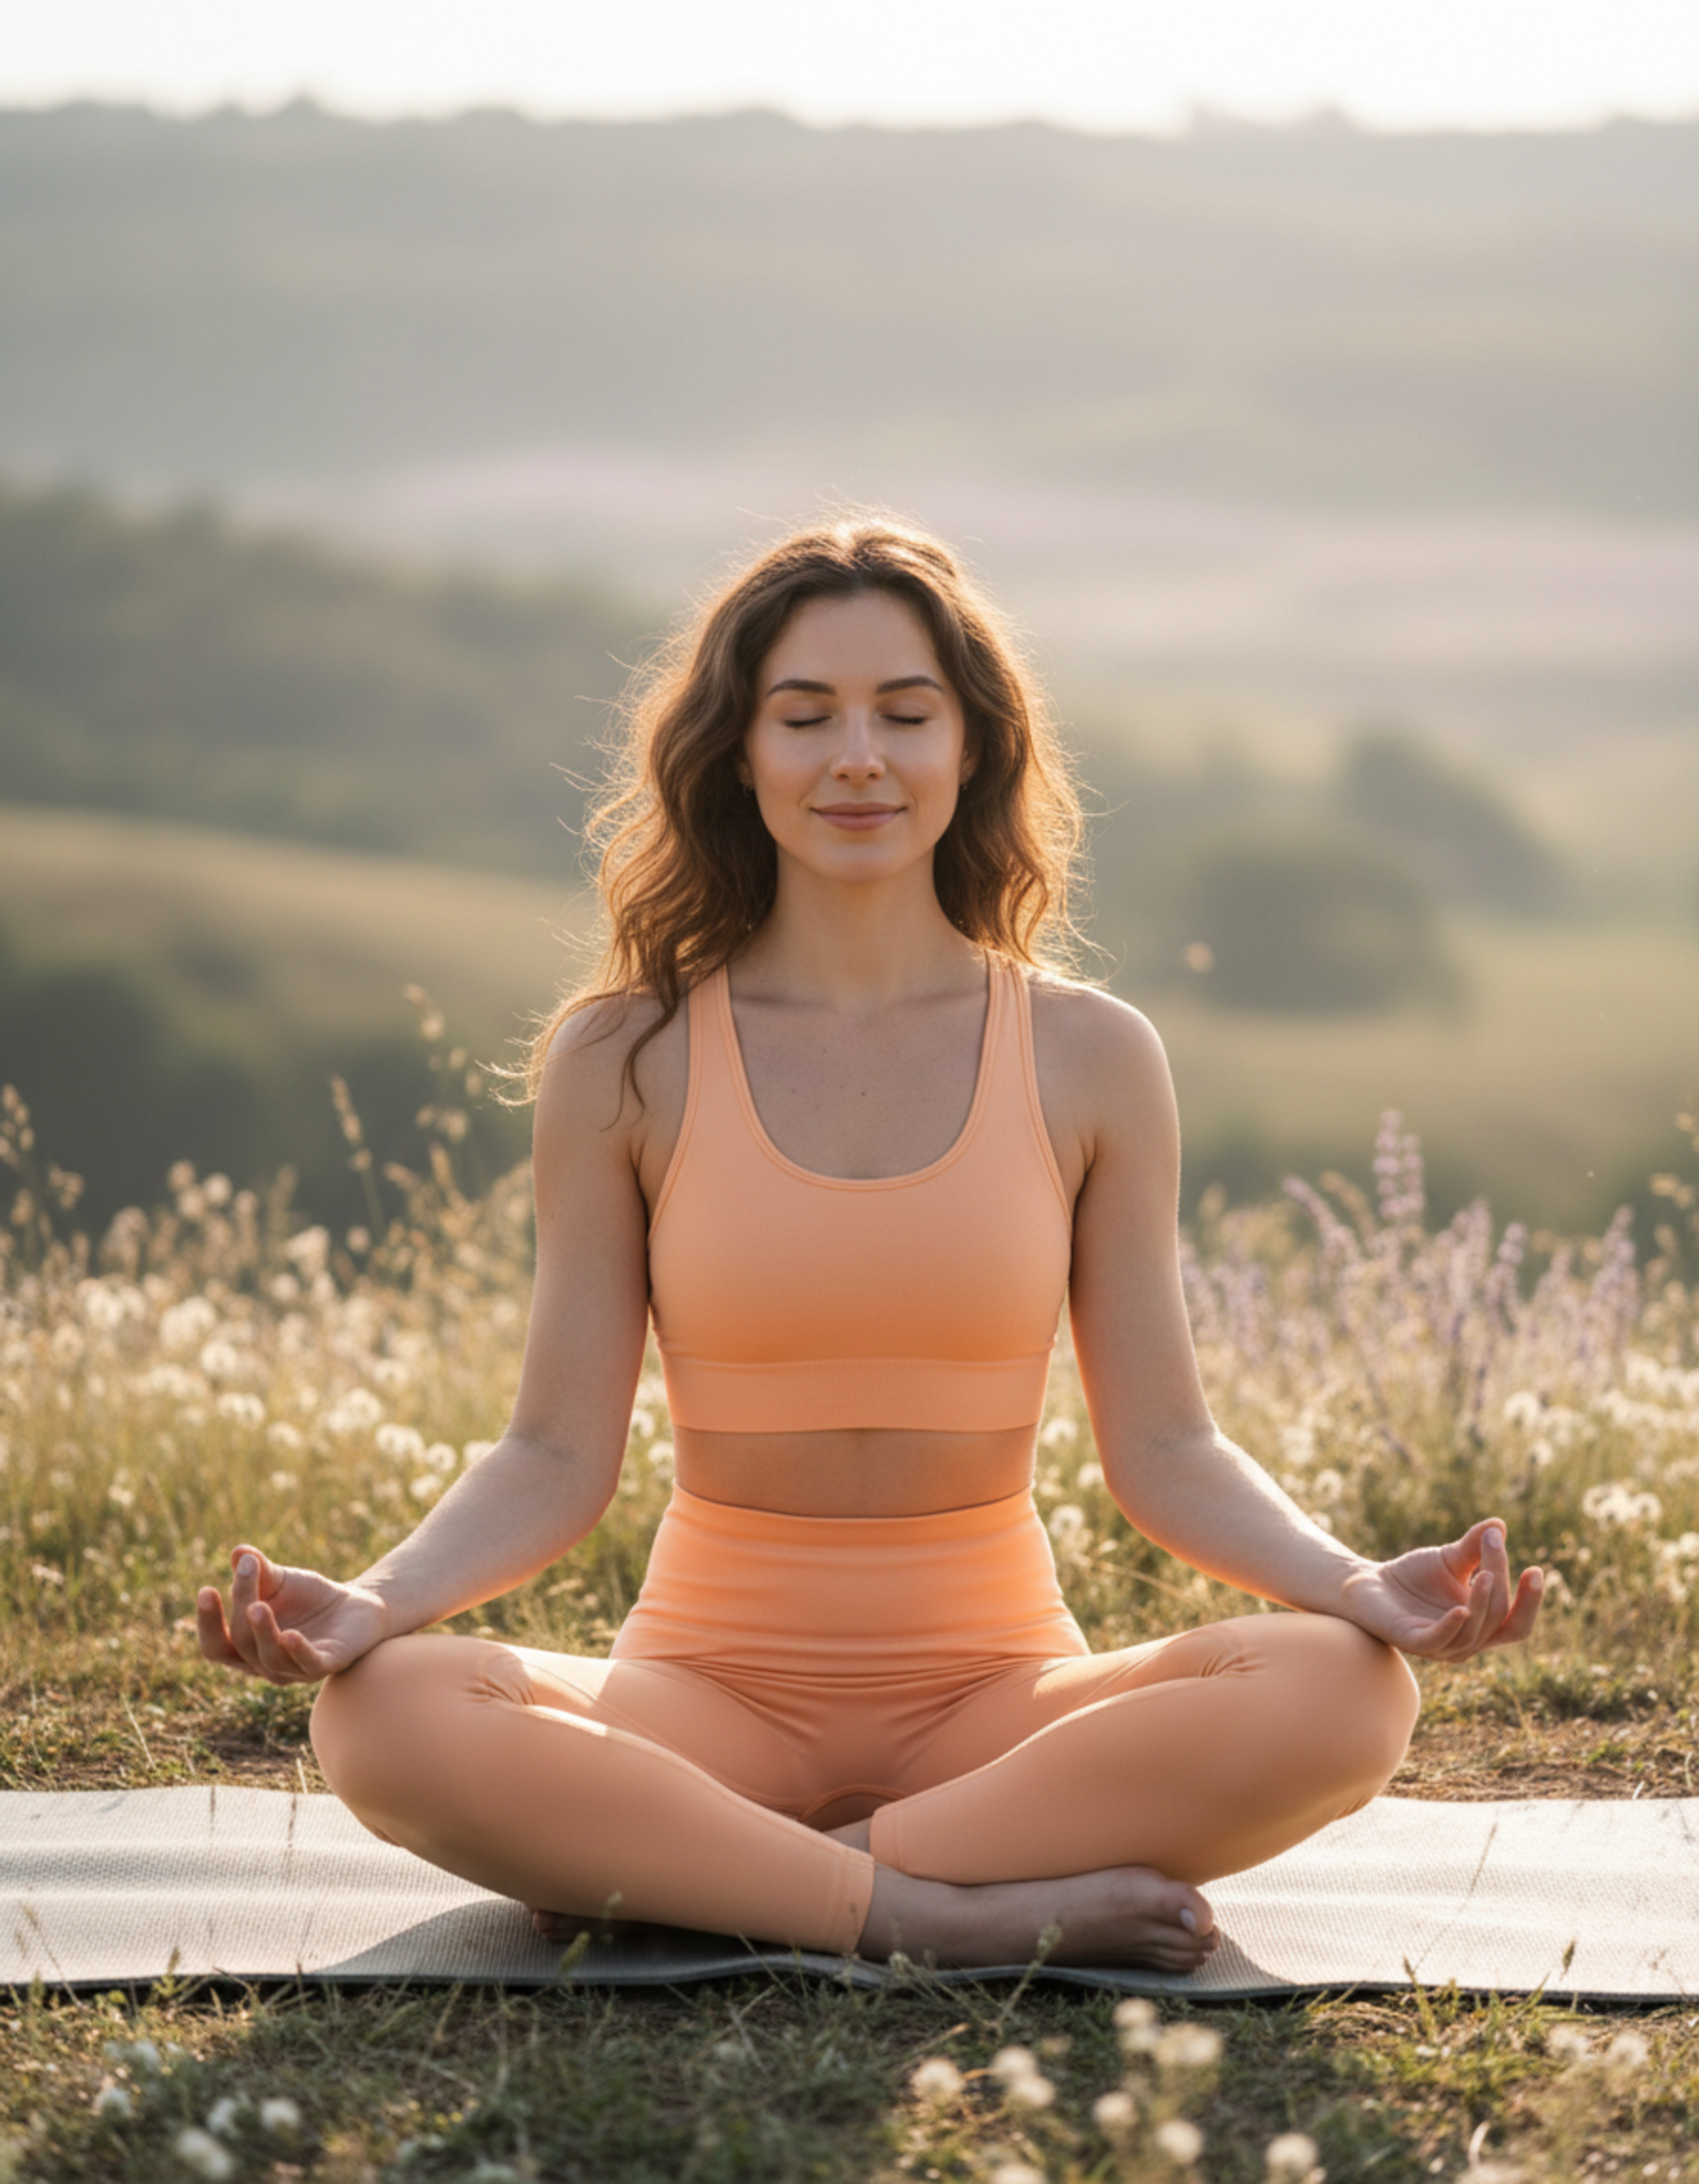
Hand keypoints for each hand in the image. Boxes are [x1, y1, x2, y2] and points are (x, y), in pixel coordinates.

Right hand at [196, 1544, 388, 1684]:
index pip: (216, 1646)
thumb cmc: (308, 1597)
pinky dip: (297, 1651)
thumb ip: (259, 1570)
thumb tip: (238, 1551)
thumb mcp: (281, 1580)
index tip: (207, 1590)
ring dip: (262, 1632)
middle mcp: (265, 1665)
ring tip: (258, 1605)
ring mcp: (295, 1670)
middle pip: (242, 1643)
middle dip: (241, 1605)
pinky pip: (308, 1664)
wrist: (356, 1605)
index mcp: (246, 1649)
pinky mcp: (326, 1665)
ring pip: (270, 1658)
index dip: (208, 1622)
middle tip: (246, 1571)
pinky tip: (289, 1635)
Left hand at [1339, 1518, 1543, 1662]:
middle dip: (1504, 1585)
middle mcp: (1466, 1642)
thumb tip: (1499, 1525)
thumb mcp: (1449, 1559)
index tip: (1535, 1569)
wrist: (1368, 1583)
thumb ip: (1475, 1547)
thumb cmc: (1413, 1576)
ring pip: (1475, 1632)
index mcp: (1481, 1626)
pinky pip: (1438, 1640)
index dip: (1530, 1601)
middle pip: (1499, 1620)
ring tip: (1485, 1573)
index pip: (1515, 1622)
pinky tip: (1461, 1607)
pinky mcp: (1413, 1642)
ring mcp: (1441, 1646)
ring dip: (1483, 1602)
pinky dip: (1452, 1626)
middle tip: (1496, 1548)